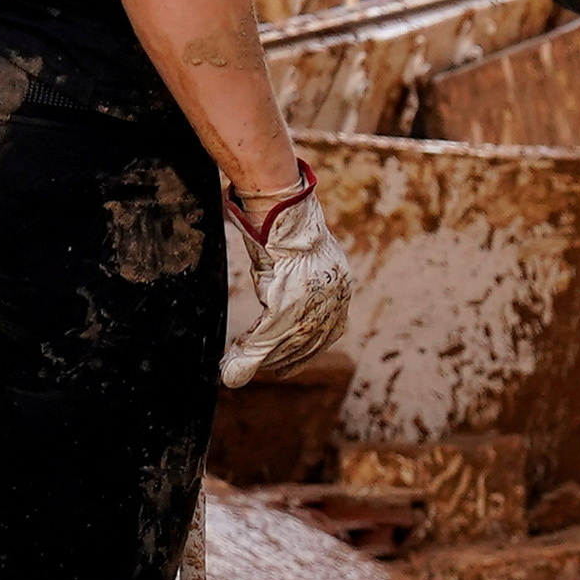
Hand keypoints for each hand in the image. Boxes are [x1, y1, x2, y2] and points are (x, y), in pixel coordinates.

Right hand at [219, 173, 349, 386]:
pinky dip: (255, 348)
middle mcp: (334, 295)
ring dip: (264, 358)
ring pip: (288, 340)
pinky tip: (240, 358)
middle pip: (307, 340)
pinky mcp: (290, 297)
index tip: (289, 367)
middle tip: (264, 371)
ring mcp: (314, 297)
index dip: (307, 352)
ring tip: (241, 368)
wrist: (279, 208)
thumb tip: (277, 304)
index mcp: (339, 286)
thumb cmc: (284, 231)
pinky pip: (271, 332)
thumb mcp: (291, 266)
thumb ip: (286, 291)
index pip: (328, 332)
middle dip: (284, 360)